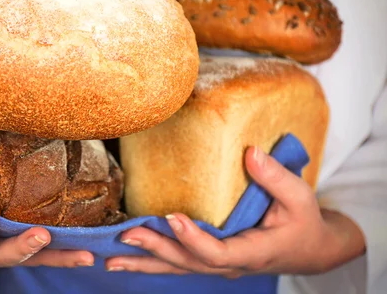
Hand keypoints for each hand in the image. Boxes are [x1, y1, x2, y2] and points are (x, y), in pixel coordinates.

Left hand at [106, 147, 365, 276]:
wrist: (309, 249)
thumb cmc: (303, 222)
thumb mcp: (300, 198)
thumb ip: (275, 177)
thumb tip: (249, 152)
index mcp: (251, 251)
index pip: (217, 253)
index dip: (193, 239)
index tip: (172, 218)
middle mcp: (230, 265)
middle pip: (187, 262)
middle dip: (155, 249)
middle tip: (126, 235)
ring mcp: (218, 266)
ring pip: (177, 267)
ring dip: (144, 262)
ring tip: (111, 260)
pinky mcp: (209, 260)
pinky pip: (178, 262)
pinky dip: (151, 261)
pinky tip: (127, 258)